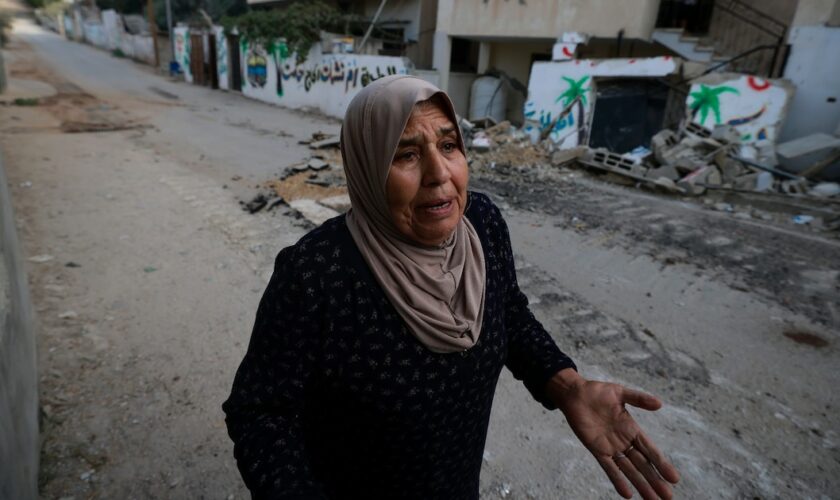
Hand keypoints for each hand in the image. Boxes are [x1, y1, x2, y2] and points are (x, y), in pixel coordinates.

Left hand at [546, 369, 679, 498]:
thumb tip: (660, 403)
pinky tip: (627, 494)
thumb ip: (638, 399)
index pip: (650, 450)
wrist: (574, 394)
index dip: (662, 464)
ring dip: (640, 484)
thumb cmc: (597, 391)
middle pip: (643, 464)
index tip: (674, 478)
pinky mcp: (596, 450)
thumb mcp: (620, 393)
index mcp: (632, 429)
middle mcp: (624, 441)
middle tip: (667, 497)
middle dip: (655, 480)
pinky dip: (617, 480)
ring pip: (628, 470)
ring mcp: (611, 447)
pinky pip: (609, 468)